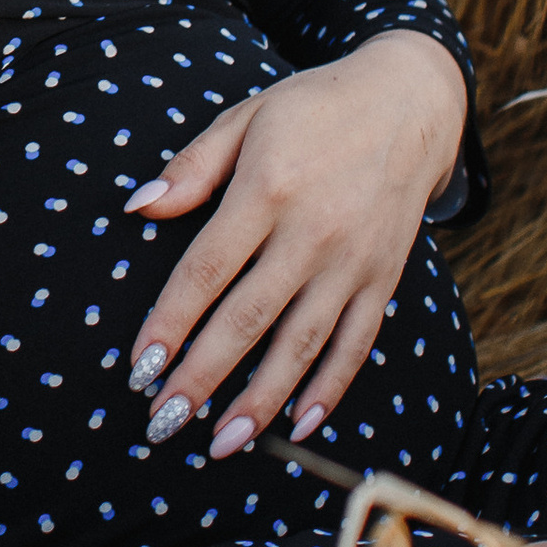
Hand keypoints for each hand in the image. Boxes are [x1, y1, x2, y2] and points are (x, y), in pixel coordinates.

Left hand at [122, 34, 468, 458]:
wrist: (408, 103)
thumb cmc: (313, 110)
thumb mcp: (246, 118)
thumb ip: (193, 168)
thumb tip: (139, 208)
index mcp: (268, 190)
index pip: (207, 271)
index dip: (171, 323)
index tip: (140, 367)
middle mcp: (312, 233)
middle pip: (248, 319)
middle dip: (203, 377)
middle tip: (164, 422)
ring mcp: (352, 261)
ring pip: (302, 344)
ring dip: (261, 399)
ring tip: (223, 442)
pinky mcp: (382, 278)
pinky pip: (355, 343)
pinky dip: (330, 387)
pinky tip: (300, 424)